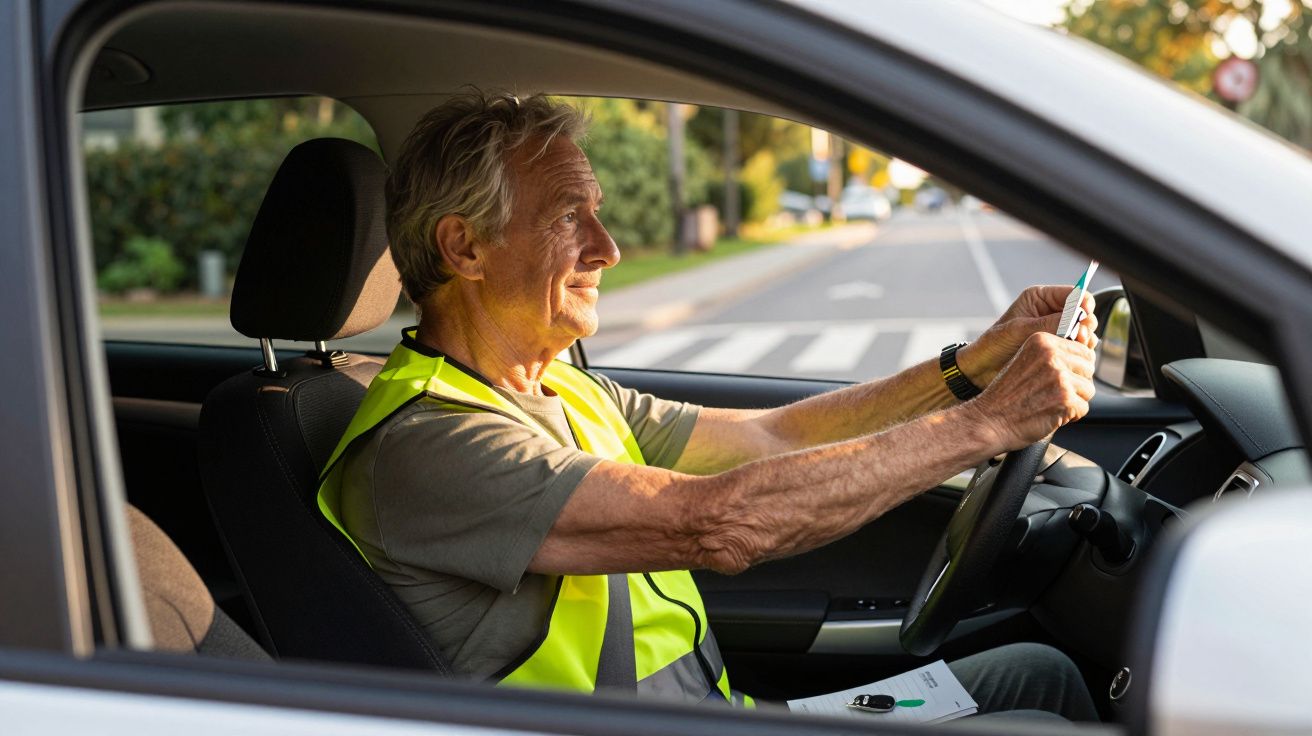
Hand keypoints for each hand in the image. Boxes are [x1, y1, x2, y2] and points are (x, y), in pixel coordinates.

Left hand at [957, 285, 1097, 386]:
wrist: (982, 368)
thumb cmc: (995, 345)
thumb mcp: (1020, 330)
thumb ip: (1049, 323)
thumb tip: (1078, 320)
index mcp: (1040, 297)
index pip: (1074, 293)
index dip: (1084, 303)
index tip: (1085, 316)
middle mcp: (1051, 311)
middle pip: (1084, 312)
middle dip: (1085, 324)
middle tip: (1078, 337)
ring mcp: (1056, 329)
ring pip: (1084, 330)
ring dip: (1084, 339)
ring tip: (1074, 347)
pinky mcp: (1057, 347)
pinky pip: (1077, 346)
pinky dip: (1079, 351)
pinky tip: (1072, 357)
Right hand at [963, 332, 1095, 450]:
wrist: (989, 420)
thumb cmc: (1006, 396)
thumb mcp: (1026, 361)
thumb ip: (1052, 355)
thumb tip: (1087, 355)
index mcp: (1042, 340)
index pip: (1082, 350)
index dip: (1074, 368)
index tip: (1057, 379)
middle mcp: (1052, 354)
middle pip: (1088, 368)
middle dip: (1076, 384)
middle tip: (1052, 393)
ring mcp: (1059, 376)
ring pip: (1088, 389)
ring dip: (1073, 401)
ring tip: (1048, 403)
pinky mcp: (1065, 398)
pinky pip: (1083, 408)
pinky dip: (1070, 416)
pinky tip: (1049, 414)